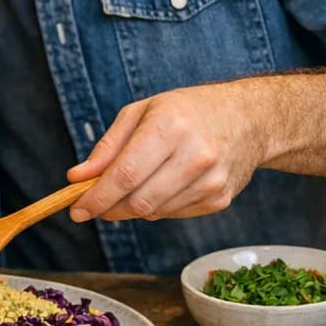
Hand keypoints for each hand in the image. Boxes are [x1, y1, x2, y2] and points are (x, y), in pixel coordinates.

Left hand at [66, 82, 266, 222]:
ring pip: (154, 211)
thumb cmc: (187, 111)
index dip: (97, 197)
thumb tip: (77, 178)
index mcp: (171, 127)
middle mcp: (195, 155)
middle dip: (109, 208)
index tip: (76, 210)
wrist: (248, 118)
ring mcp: (212, 181)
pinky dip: (156, 206)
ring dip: (131, 207)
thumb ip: (107, 147)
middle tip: (94, 204)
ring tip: (131, 186)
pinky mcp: (220, 199)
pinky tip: (161, 185)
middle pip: (138, 200)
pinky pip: (173, 214)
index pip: (126, 175)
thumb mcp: (141, 112)